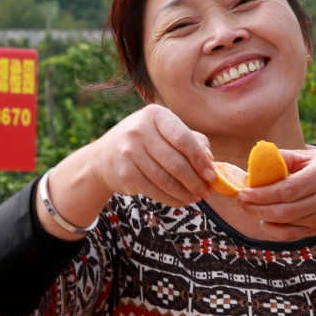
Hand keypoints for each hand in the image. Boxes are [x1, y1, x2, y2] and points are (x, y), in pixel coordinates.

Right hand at [40, 105, 215, 239]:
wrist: (103, 158)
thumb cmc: (144, 143)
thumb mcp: (165, 132)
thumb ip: (191, 141)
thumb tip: (211, 161)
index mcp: (155, 114)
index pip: (184, 139)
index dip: (200, 159)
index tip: (212, 175)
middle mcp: (139, 130)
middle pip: (176, 162)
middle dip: (196, 181)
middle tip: (207, 191)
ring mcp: (129, 151)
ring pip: (166, 179)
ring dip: (185, 193)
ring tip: (196, 197)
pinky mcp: (125, 172)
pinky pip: (155, 190)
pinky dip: (172, 199)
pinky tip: (181, 200)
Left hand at [233, 148, 315, 260]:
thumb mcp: (312, 155)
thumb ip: (285, 157)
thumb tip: (256, 160)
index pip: (289, 189)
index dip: (264, 193)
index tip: (244, 192)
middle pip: (286, 209)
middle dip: (258, 207)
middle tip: (241, 200)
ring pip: (288, 223)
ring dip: (262, 217)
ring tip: (248, 207)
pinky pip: (292, 235)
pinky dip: (273, 230)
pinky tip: (263, 220)